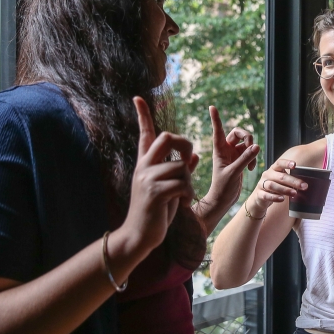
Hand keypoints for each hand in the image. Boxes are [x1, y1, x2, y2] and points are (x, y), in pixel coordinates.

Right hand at [118, 97, 197, 256]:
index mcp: (145, 163)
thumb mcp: (168, 188)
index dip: (142, 115)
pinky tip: (183, 203)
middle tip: (189, 159)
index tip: (138, 98)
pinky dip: (188, 193)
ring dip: (189, 182)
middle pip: (167, 137)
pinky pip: (182, 183)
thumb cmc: (155, 212)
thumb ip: (180, 170)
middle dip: (185, 143)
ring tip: (184, 196)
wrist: (139, 235)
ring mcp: (147, 179)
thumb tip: (195, 156)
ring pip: (181, 165)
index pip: (144, 133)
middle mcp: (143, 167)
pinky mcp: (155, 192)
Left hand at [196, 106, 259, 227]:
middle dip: (247, 138)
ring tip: (251, 165)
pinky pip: (250, 153)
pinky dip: (254, 158)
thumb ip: (245, 159)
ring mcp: (233, 155)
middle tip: (251, 149)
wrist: (223, 200)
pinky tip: (251, 169)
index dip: (216, 118)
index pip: (217, 130)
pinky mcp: (240, 161)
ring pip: (246, 143)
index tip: (212, 107)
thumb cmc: (222, 188)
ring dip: (252, 150)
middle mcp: (226, 150)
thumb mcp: (233, 173)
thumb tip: (256, 146)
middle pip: (238, 133)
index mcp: (219, 150)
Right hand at [247, 157, 307, 215]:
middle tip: (304, 186)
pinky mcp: (259, 194)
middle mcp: (267, 175)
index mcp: (274, 169)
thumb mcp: (281, 181)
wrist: (259, 198)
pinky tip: (282, 199)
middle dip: (293, 181)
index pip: (279, 163)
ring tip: (294, 193)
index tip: (294, 165)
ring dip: (285, 189)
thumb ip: (290, 180)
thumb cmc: (274, 188)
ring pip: (272, 185)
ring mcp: (261, 184)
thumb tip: (306, 183)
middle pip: (280, 176)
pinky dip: (274, 197)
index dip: (286, 163)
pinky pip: (266, 195)